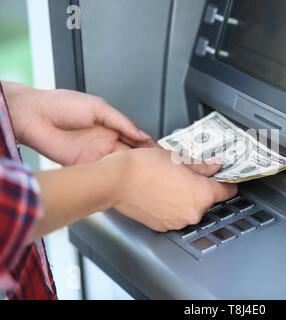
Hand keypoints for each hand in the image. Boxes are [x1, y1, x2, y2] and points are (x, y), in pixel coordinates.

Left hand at [4, 82, 157, 164]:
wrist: (35, 116)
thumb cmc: (62, 105)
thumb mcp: (99, 107)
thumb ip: (122, 122)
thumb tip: (141, 134)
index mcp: (110, 125)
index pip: (134, 137)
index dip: (147, 144)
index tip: (159, 150)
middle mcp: (104, 141)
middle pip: (130, 152)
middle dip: (143, 158)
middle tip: (157, 163)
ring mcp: (95, 154)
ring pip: (119, 164)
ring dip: (131, 167)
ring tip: (146, 171)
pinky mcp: (84, 165)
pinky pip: (102, 172)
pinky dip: (113, 175)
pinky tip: (124, 176)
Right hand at [108, 148, 237, 231]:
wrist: (117, 180)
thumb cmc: (145, 166)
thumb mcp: (179, 159)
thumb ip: (202, 165)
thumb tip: (216, 166)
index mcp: (202, 194)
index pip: (227, 191)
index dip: (226, 182)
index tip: (224, 178)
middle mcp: (193, 213)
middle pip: (207, 200)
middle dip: (200, 188)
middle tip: (186, 174)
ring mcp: (177, 222)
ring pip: (189, 208)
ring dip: (185, 198)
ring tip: (169, 182)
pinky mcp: (162, 226)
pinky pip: (174, 215)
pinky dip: (171, 206)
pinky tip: (160, 192)